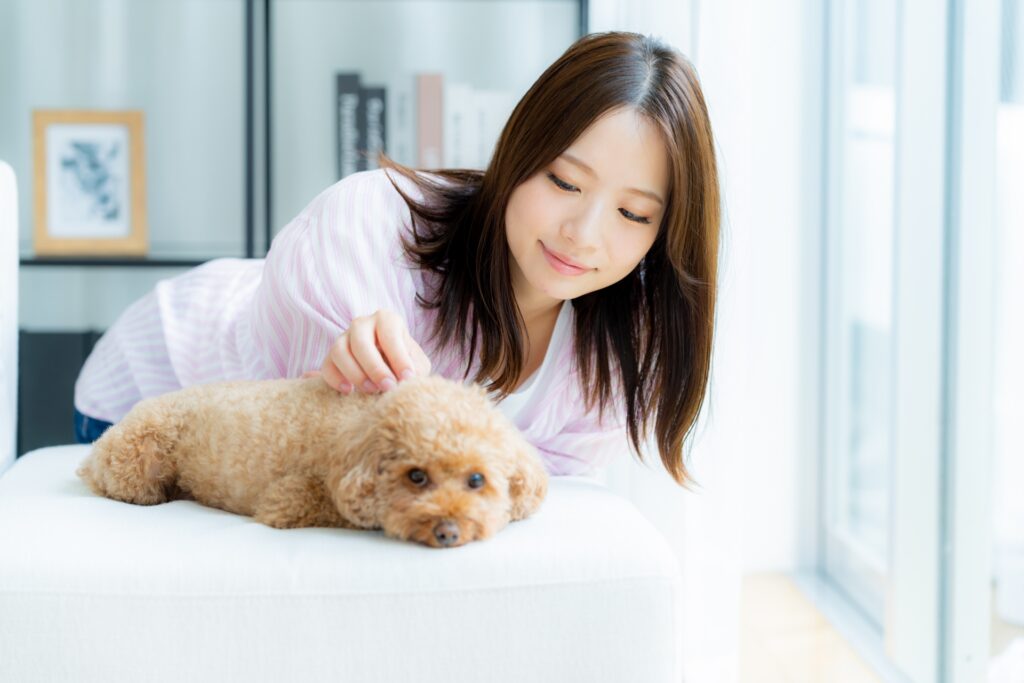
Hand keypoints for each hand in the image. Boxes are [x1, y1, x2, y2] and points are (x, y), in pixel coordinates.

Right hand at [305, 309, 431, 393]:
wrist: (390, 372)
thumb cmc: (405, 365)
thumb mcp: (417, 364)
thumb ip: (415, 369)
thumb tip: (408, 379)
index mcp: (387, 320)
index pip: (389, 334)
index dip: (398, 357)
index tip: (407, 378)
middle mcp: (362, 324)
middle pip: (360, 341)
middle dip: (375, 367)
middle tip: (388, 387)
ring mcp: (343, 338)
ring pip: (339, 351)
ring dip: (355, 374)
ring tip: (371, 391)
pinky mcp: (331, 357)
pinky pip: (326, 366)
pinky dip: (335, 380)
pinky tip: (349, 392)